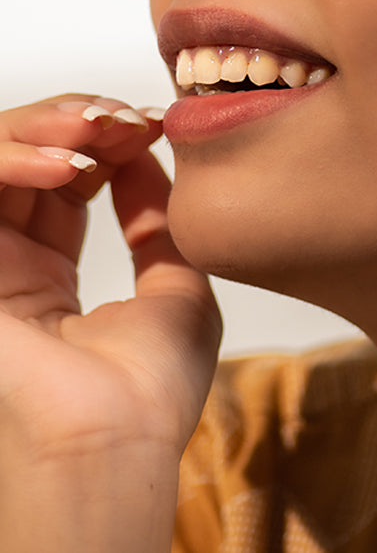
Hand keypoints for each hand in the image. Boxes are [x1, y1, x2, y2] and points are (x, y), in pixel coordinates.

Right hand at [0, 95, 221, 550]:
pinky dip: (14, 159)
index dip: (104, 139)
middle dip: (75, 121)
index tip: (151, 124)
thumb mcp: (177, 281)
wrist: (118, 441)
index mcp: (49, 272)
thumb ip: (157, 220)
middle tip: (124, 119)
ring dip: (44, 128)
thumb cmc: (150, 386)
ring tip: (96, 130)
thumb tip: (147, 157)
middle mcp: (8, 263)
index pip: (63, 175)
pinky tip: (68, 165)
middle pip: (25, 157)